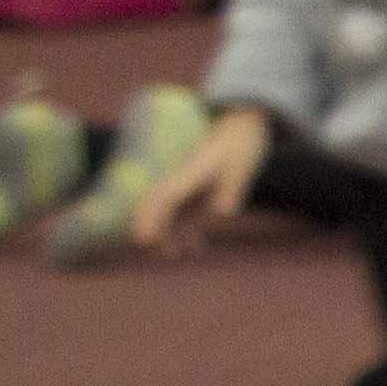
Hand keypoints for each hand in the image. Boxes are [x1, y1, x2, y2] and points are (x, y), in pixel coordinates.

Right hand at [131, 108, 275, 251]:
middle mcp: (182, 180)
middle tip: (148, 247)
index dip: (152, 218)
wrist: (241, 130)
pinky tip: (196, 249)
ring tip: (172, 255)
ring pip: (169, 212)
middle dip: (150, 225)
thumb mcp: (242, 167)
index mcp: (190, 171)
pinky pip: (185, 214)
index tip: (144, 239)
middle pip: (157, 203)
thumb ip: (232, 190)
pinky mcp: (196, 194)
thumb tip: (223, 213)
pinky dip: (187, 230)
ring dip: (169, 233)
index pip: (164, 197)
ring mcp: (187, 187)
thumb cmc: (240, 147)